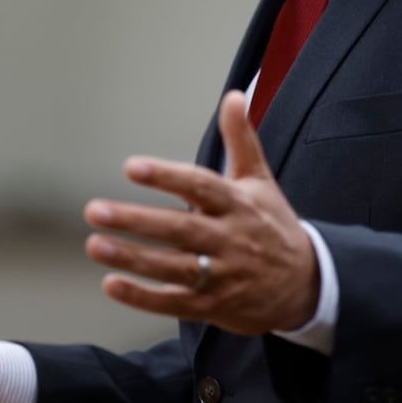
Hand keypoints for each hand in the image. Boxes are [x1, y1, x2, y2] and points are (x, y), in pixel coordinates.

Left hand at [85, 90, 319, 333]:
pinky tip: (112, 284)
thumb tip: (234, 96)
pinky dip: (143, 296)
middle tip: (95, 210)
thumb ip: (241, 138)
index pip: (201, 185)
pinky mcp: (213, 306)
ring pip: (173, 266)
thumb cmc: (273, 226)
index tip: (132, 167)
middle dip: (136, 220)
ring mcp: (222, 275)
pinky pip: (174, 301)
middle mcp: (229, 238)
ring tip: (95, 245)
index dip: (167, 176)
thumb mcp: (261, 179)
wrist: (306, 284)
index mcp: (238, 204)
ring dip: (132, 257)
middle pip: (180, 229)